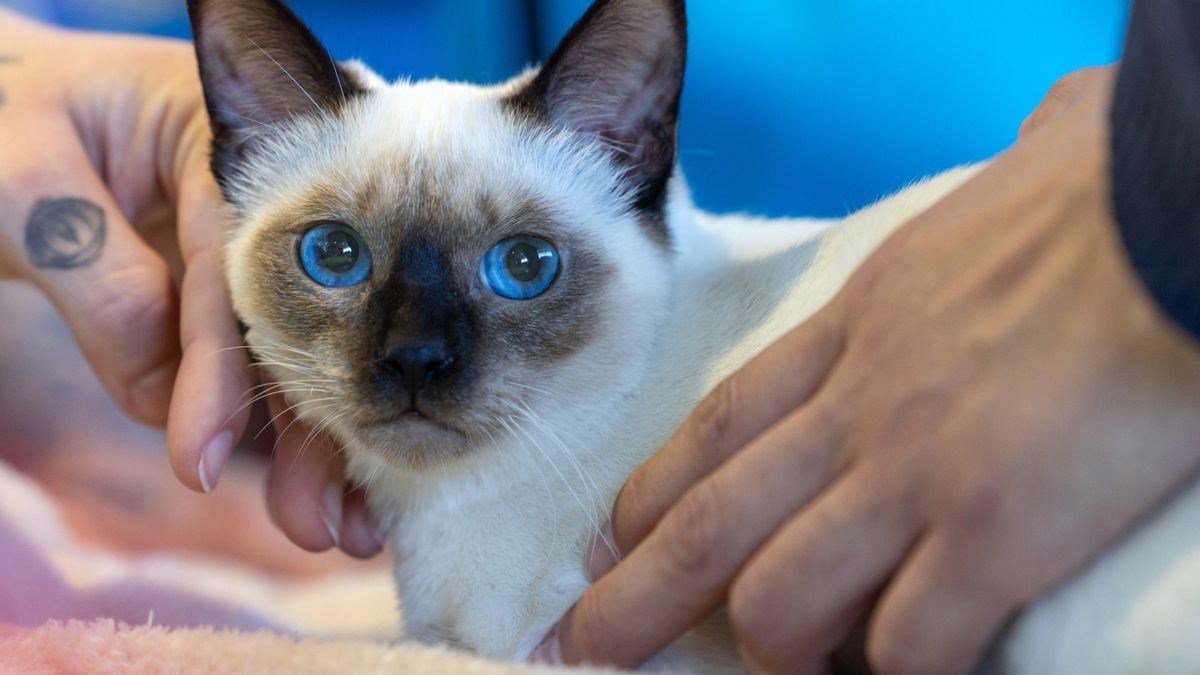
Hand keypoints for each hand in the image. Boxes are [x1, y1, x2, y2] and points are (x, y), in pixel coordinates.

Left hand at [0, 10, 377, 558]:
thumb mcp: (23, 181)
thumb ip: (99, 280)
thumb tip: (163, 400)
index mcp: (226, 135)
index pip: (236, 260)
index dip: (224, 363)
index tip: (204, 455)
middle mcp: (260, 193)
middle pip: (298, 316)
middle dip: (309, 421)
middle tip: (315, 520)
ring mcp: (248, 247)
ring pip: (290, 351)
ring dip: (310, 443)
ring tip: (330, 526)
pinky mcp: (228, 292)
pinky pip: (256, 363)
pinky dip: (276, 429)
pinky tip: (315, 486)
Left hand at [543, 68, 1199, 672]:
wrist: (1170, 214)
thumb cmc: (1102, 193)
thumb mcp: (1002, 187)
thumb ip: (992, 182)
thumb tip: (1045, 133)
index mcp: (853, 331)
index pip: (718, 427)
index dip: (651, 493)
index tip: (609, 538)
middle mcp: (858, 412)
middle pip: (708, 526)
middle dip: (637, 600)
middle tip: (586, 649)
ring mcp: (916, 477)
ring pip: (784, 599)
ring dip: (777, 651)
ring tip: (789, 670)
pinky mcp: (994, 534)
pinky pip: (911, 641)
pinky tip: (910, 673)